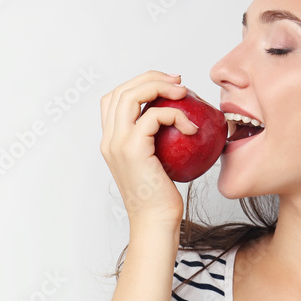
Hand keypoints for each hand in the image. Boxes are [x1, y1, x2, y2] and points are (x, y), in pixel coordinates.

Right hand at [99, 69, 197, 227]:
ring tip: (184, 93)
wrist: (155, 222)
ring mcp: (117, 143)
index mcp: (111, 142)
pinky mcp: (132, 148)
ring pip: (132, 95)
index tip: (167, 87)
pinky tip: (191, 129)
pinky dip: (176, 115)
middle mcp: (109, 140)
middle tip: (179, 83)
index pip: (114, 99)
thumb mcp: (157, 164)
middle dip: (151, 78)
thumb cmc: (161, 199)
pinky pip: (154, 115)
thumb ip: (157, 142)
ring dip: (160, 87)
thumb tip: (180, 122)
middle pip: (121, 90)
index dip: (138, 84)